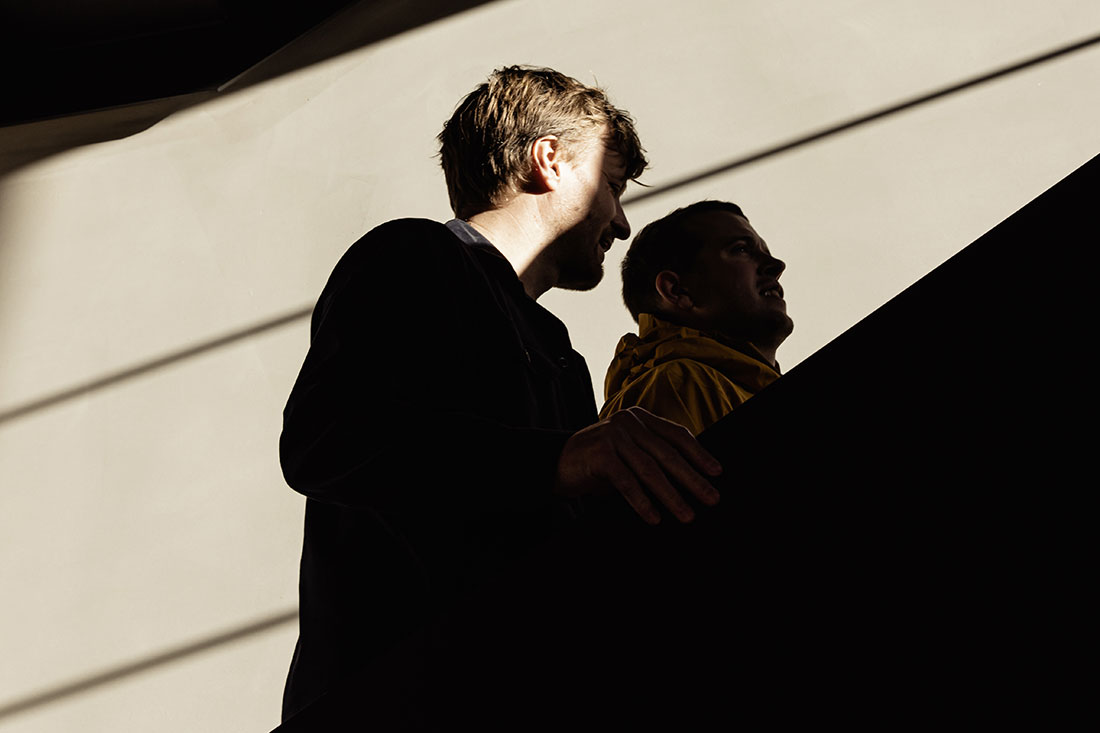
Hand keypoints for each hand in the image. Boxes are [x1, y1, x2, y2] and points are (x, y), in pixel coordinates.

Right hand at [553, 407, 721, 524]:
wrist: (555, 462)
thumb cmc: (598, 462)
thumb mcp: (628, 452)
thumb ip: (651, 456)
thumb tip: (690, 480)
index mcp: (640, 418)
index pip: (676, 435)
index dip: (699, 454)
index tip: (717, 472)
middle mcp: (629, 422)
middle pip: (668, 454)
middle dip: (692, 479)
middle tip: (711, 498)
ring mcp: (614, 436)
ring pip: (650, 470)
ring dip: (671, 496)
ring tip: (687, 515)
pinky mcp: (600, 455)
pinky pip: (627, 482)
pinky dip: (642, 502)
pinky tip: (654, 517)